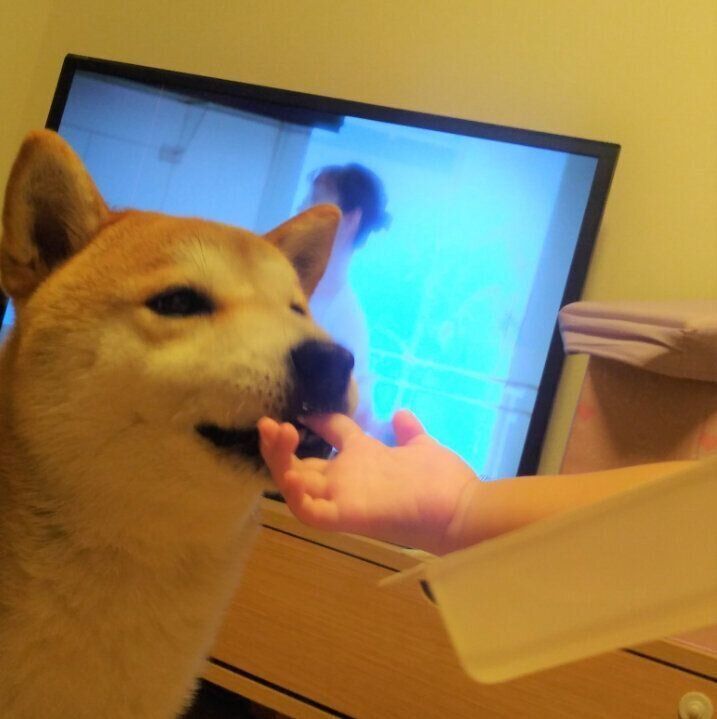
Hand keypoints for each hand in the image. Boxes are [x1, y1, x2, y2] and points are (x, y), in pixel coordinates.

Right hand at [257, 411, 477, 554]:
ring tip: (276, 433)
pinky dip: (296, 495)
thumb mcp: (421, 446)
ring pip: (296, 484)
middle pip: (301, 464)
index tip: (305, 408)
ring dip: (280, 461)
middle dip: (278, 445)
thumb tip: (400, 413)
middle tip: (267, 423)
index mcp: (363, 459)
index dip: (318, 420)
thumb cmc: (443, 480)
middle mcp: (347, 480)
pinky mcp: (346, 516)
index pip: (332, 436)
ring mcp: (344, 498)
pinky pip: (311, 512)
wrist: (461, 508)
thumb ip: (409, 432)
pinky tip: (292, 473)